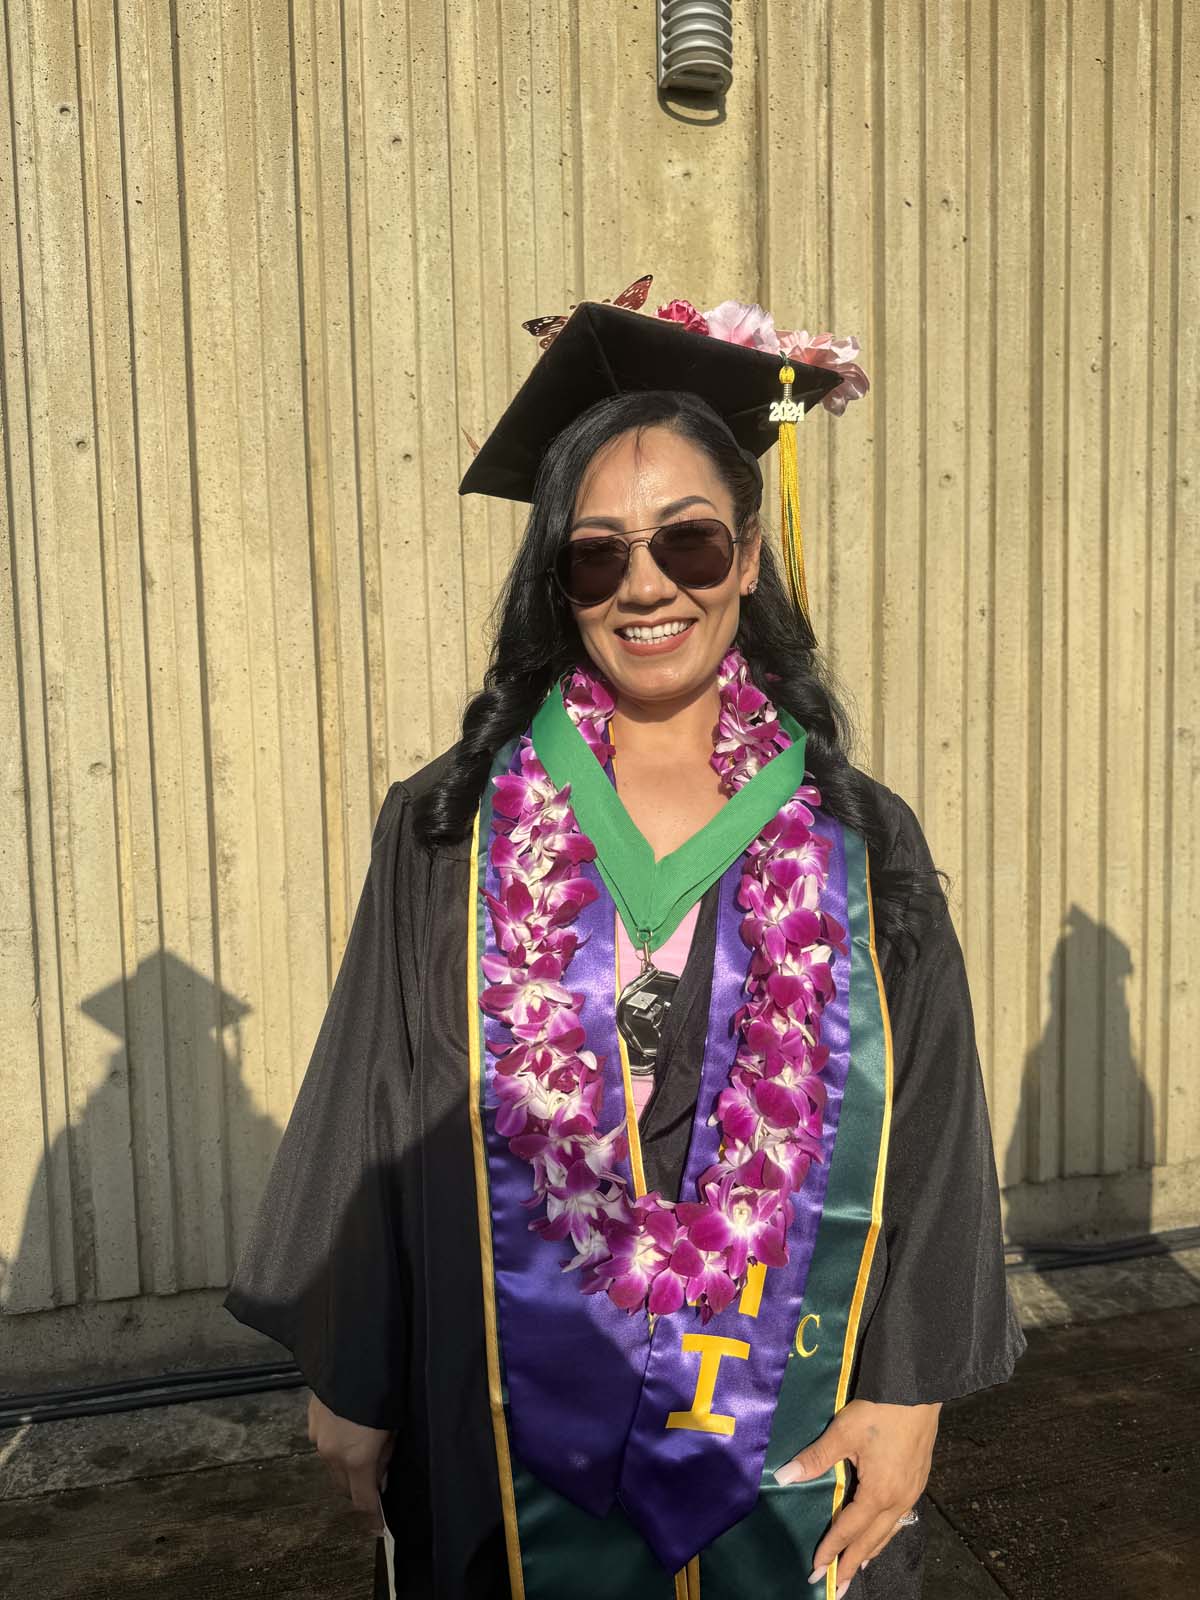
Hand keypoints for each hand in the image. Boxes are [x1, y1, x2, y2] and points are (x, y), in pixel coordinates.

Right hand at [307, 1392, 395, 1534]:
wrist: (352, 1353)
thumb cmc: (382, 1389)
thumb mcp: (394, 1426)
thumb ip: (386, 1455)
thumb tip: (382, 1474)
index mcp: (356, 1459)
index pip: (363, 1502)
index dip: (373, 1517)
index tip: (380, 1527)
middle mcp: (332, 1454)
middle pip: (345, 1487)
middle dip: (360, 1488)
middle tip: (379, 1475)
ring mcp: (317, 1437)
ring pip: (332, 1466)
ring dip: (347, 1467)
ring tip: (365, 1446)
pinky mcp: (310, 1420)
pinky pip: (324, 1444)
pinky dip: (336, 1446)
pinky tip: (349, 1429)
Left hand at [774, 1398, 940, 1594]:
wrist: (918, 1388)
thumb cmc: (880, 1410)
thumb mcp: (844, 1431)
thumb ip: (816, 1458)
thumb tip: (785, 1476)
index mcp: (879, 1494)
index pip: (849, 1530)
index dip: (832, 1550)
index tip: (817, 1570)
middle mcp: (898, 1500)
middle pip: (872, 1541)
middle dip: (851, 1564)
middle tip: (835, 1586)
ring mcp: (911, 1492)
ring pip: (888, 1532)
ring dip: (870, 1552)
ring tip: (856, 1568)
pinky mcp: (918, 1481)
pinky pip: (899, 1519)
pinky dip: (886, 1534)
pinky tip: (882, 1534)